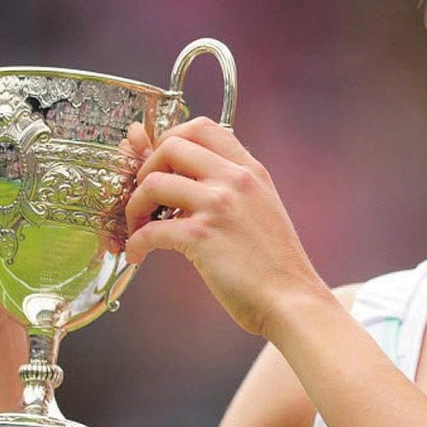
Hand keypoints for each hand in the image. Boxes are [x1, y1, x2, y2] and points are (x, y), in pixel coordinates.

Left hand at [123, 118, 323, 337]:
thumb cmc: (273, 264)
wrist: (291, 299)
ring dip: (134, 207)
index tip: (162, 166)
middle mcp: (235, 179)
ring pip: (153, 183)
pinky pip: (151, 229)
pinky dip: (135, 242)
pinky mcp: (202, 237)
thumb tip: (180, 175)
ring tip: (138, 228)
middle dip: (146, 169)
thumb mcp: (259, 210)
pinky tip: (138, 255)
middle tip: (146, 198)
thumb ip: (226, 188)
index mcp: (250, 170)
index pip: (201, 127)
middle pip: (171, 146)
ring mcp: (219, 205)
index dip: (170, 140)